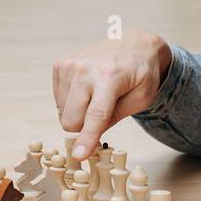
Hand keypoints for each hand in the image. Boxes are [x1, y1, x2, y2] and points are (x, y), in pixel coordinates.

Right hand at [52, 31, 172, 161]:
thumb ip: (115, 118)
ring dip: (78, 112)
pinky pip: (58, 100)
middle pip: (72, 119)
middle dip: (83, 127)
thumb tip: (89, 138)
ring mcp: (70, 65)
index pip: (96, 115)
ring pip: (62, 112)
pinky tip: (86, 89)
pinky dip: (71, 101)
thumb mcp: (141, 99)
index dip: (87, 138)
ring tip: (96, 96)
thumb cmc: (140, 73)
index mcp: (110, 77)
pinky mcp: (60, 64)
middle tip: (101, 115)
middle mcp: (86, 69)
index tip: (78, 155)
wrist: (132, 44)